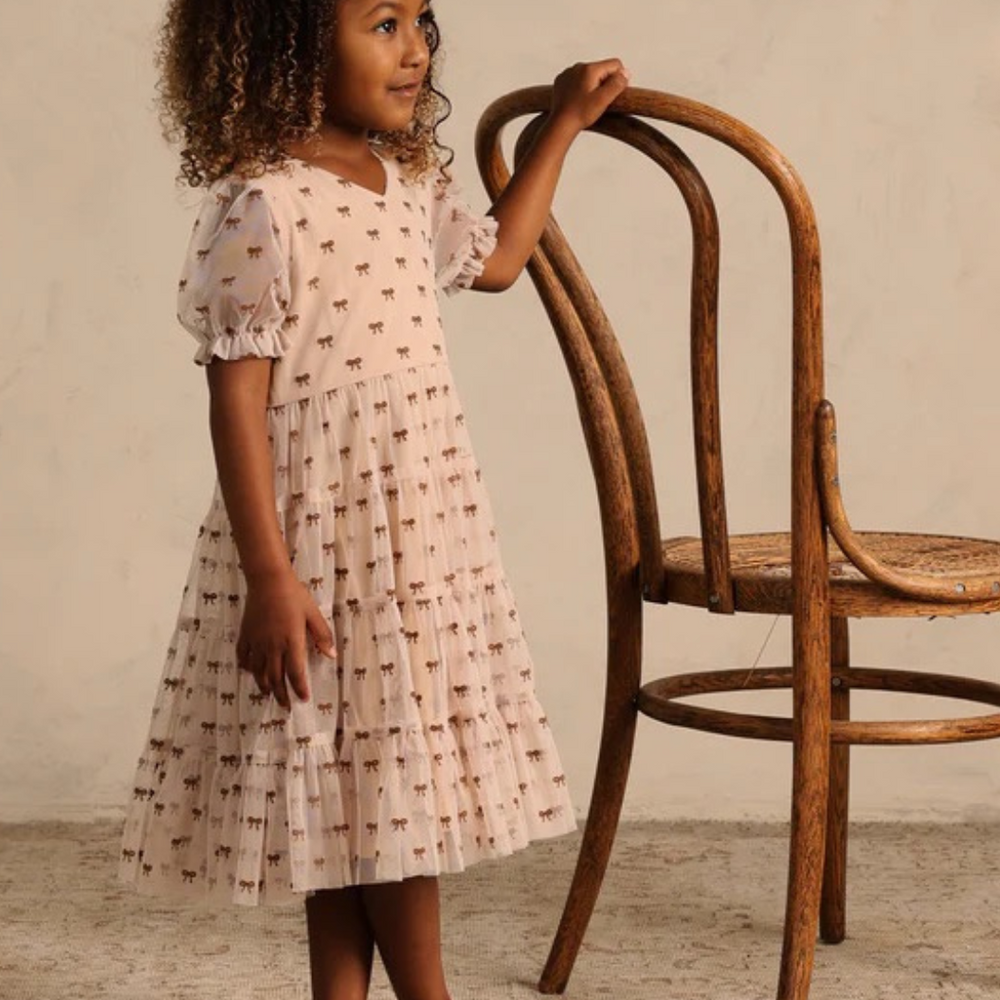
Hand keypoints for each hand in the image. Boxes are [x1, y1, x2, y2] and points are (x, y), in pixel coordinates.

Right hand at [236, 571, 335, 709]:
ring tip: (270, 694)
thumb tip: (331, 655)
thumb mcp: (313, 614)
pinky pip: (244, 657)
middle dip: (281, 694)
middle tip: (286, 706)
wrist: (268, 580)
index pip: (296, 673)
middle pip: (276, 677)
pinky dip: (247, 668)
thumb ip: (322, 635)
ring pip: (258, 672)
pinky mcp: (245, 635)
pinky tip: (251, 672)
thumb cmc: (294, 595)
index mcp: (291, 642)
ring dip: (265, 685)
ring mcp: (256, 642)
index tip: (303, 699)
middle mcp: (272, 647)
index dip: (299, 688)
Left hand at [550, 59, 630, 134]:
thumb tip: (626, 73)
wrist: (560, 124)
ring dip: (593, 84)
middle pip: (602, 68)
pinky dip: (581, 87)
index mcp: (590, 68)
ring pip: (589, 74)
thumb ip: (617, 84)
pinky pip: (577, 79)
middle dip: (605, 82)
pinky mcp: (561, 80)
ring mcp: (568, 72)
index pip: (615, 64)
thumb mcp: (603, 100)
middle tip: (599, 101)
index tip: (613, 94)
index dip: (619, 78)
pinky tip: (578, 100)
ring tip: (588, 102)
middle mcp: (578, 66)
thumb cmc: (581, 113)